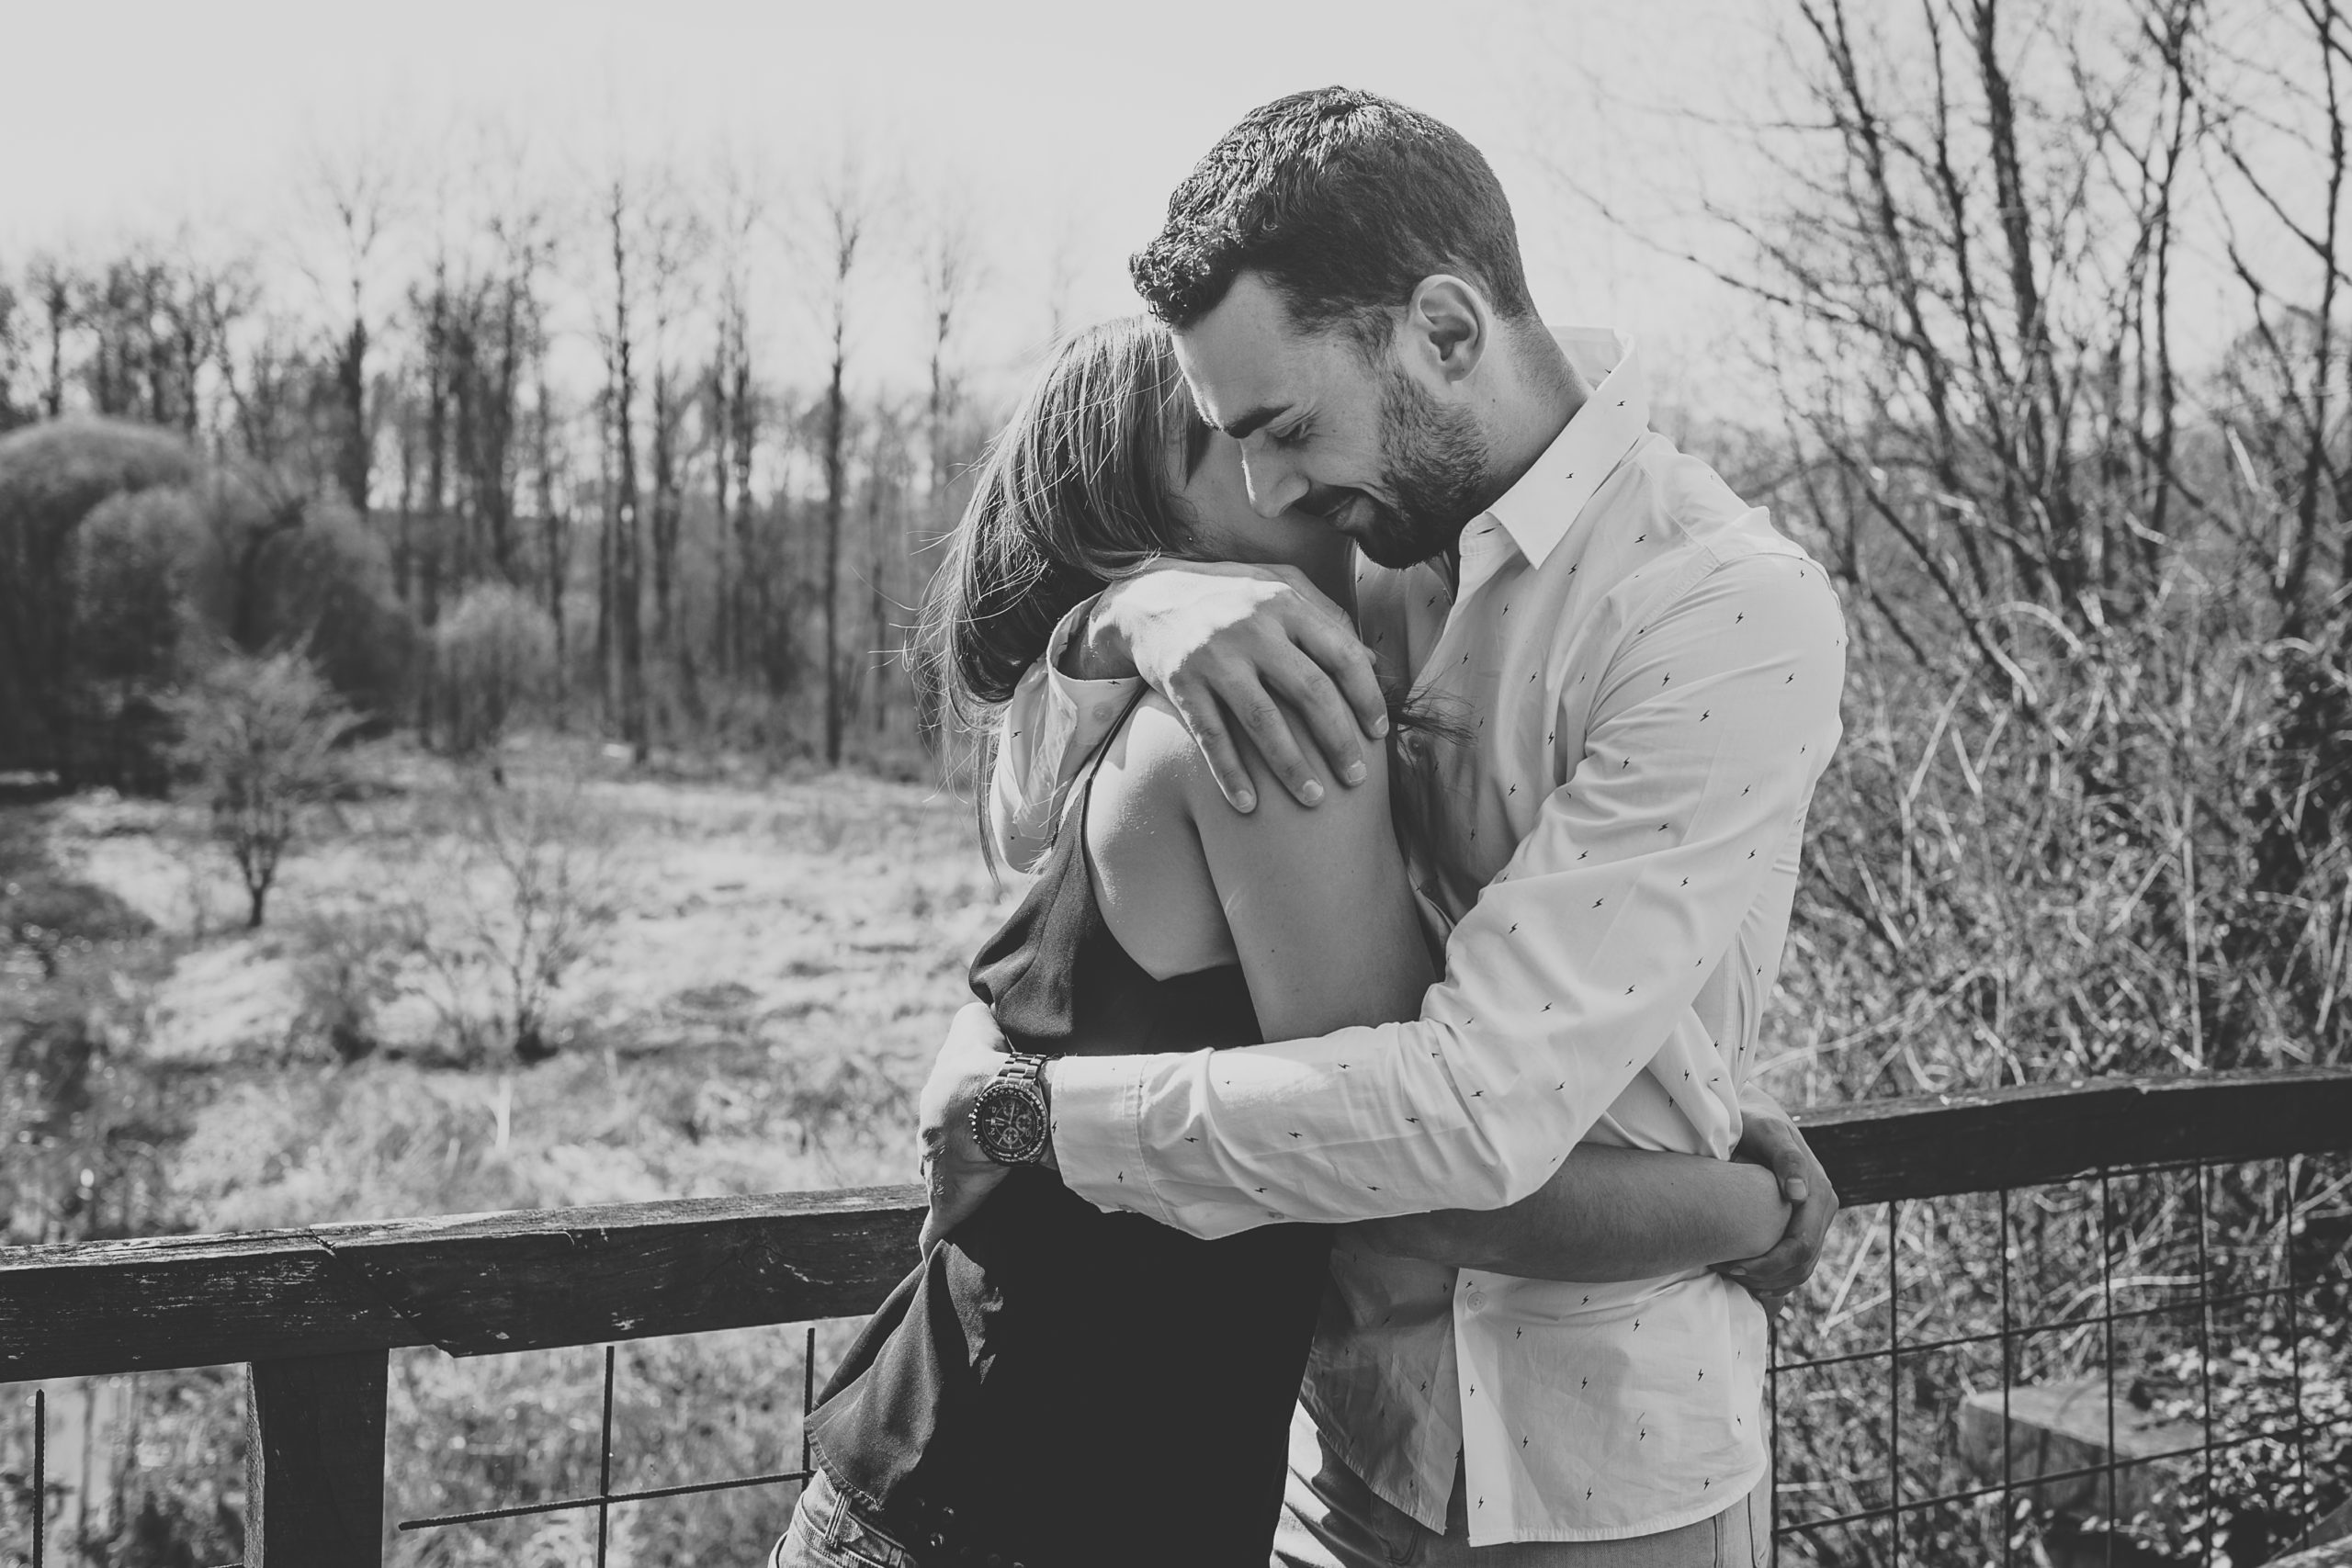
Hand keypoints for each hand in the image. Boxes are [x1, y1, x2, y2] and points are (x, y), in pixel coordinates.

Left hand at [917, 1002, 1016, 1251]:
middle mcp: (930, 1139)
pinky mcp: (948, 1201)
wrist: (995, 1101)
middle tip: (977, 1161)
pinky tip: (931, 1253)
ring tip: (972, 1198)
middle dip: (953, 1154)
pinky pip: (935, 1228)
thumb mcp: (974, 1026)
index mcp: (936, 1104)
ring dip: (952, 1190)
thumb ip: (972, 1019)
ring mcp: (936, 1172)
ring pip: (938, 1182)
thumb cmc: (990, 1063)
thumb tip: (978, 1011)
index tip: (973, 1127)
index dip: (958, 1119)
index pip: (941, 1115)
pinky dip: (933, 1239)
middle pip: (937, 1150)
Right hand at [1085, 561, 1388, 812]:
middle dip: (1339, 741)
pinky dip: (1229, 774)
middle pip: (1310, 692)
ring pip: (1263, 721)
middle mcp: (1252, 627)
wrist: (1147, 598)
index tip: (1379, 733)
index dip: (1366, 697)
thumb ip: (1326, 615)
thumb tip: (1375, 661)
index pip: (1342, 654)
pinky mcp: (1181, 682)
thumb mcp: (1278, 586)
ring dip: (1292, 767)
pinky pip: (1211, 736)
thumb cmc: (1229, 597)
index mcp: (1284, 603)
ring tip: (1314, 799)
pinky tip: (1248, 806)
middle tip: (1357, 778)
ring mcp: (1214, 656)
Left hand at [1715, 1095, 1838, 1311]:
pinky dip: (1773, 1278)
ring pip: (1801, 1270)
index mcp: (1819, 1192)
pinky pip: (1796, 1265)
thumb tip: (1799, 1194)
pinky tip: (1744, 1276)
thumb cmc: (1754, 1123)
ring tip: (1731, 1274)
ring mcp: (1816, 1220)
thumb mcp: (1766, 1132)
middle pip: (1802, 1265)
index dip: (1768, 1264)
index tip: (1732, 1265)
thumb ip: (1784, 1156)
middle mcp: (1823, 1209)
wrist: (1756, 1119)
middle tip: (1725, 1272)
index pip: (1801, 1246)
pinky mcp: (1805, 1225)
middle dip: (1764, 1276)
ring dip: (1768, 1281)